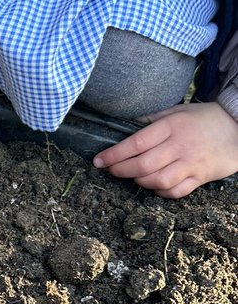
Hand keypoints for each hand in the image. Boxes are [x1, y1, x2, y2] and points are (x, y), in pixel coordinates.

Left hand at [92, 101, 237, 198]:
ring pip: (158, 181)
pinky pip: (176, 191)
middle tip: (110, 170)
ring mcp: (191, 163)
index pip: (136, 142)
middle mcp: (179, 146)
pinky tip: (154, 186)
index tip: (98, 160)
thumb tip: (126, 125)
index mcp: (171, 126)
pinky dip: (161, 192)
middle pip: (143, 165)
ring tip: (133, 177)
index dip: (114, 154)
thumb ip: (152, 119)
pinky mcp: (201, 177)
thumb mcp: (178, 111)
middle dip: (120, 170)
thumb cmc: (205, 118)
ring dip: (140, 182)